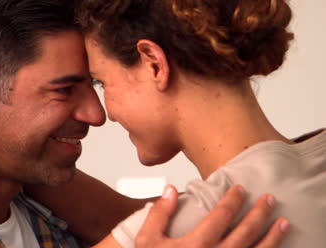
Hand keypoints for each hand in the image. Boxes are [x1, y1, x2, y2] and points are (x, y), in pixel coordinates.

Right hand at [135, 185, 288, 247]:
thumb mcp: (147, 240)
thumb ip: (159, 214)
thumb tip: (170, 190)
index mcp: (196, 245)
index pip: (221, 215)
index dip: (233, 200)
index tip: (240, 189)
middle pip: (245, 232)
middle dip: (259, 213)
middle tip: (269, 199)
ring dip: (273, 237)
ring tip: (283, 223)